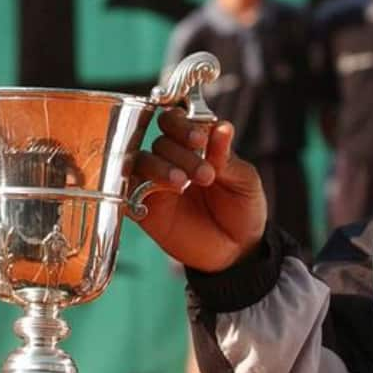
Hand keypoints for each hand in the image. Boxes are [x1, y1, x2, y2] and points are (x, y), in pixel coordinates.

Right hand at [132, 112, 265, 272]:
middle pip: (160, 142)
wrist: (238, 251)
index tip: (199, 138)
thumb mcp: (245, 180)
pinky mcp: (144, 208)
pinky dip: (140, 187)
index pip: (174, 121)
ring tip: (183, 183)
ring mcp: (155, 183)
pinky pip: (128, 191)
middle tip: (205, 174)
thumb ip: (227, 156)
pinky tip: (163, 193)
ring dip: (161, 167)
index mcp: (194, 146)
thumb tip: (221, 127)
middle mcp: (171, 159)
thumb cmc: (242, 209)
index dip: (182, 125)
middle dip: (181, 154)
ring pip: (142, 162)